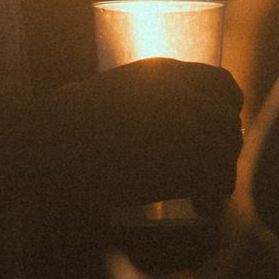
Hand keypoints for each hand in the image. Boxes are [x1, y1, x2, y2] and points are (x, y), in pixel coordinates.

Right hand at [43, 58, 243, 213]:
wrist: (49, 143)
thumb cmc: (60, 122)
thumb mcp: (96, 92)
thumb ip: (114, 96)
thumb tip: (84, 99)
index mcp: (166, 71)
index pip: (224, 83)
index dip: (230, 108)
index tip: (221, 126)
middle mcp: (182, 94)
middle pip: (229, 123)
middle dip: (224, 148)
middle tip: (205, 173)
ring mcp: (184, 127)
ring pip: (227, 153)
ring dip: (221, 175)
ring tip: (202, 195)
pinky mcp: (180, 164)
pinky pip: (218, 180)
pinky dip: (214, 197)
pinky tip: (200, 208)